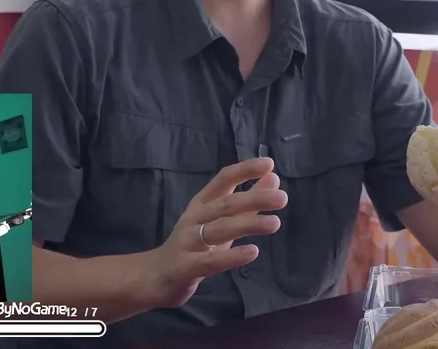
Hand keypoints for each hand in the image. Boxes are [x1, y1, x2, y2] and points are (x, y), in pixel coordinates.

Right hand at [144, 157, 287, 307]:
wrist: (156, 276)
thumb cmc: (194, 244)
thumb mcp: (220, 221)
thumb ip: (247, 203)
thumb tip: (273, 178)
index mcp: (202, 203)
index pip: (223, 180)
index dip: (245, 170)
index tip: (268, 163)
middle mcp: (195, 218)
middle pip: (225, 204)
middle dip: (254, 198)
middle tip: (281, 197)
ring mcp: (188, 242)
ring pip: (220, 230)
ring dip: (248, 224)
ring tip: (274, 223)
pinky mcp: (186, 267)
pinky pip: (211, 261)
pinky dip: (232, 256)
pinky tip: (252, 252)